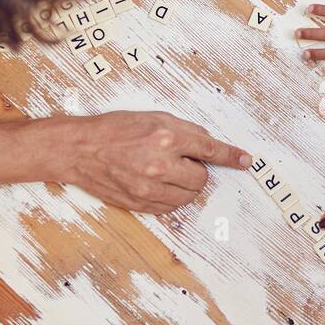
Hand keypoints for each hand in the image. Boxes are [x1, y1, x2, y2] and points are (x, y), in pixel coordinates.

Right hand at [58, 111, 250, 213]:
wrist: (79, 150)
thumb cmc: (114, 130)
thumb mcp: (152, 118)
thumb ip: (183, 131)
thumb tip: (207, 144)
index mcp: (166, 136)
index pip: (209, 149)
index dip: (230, 156)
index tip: (245, 161)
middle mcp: (160, 163)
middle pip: (202, 178)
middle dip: (196, 170)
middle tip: (179, 160)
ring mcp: (149, 186)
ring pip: (188, 195)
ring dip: (184, 185)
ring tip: (164, 171)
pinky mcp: (140, 202)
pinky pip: (170, 206)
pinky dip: (170, 196)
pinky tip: (155, 182)